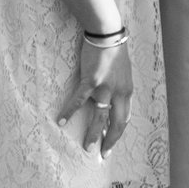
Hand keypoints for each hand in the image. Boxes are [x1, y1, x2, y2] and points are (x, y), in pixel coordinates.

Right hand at [56, 35, 133, 155]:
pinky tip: (61, 121)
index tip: (110, 142)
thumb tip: (111, 100)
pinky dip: (70, 111)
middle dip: (110, 141)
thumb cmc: (114, 50)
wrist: (108, 33)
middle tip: (102, 154)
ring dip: (93, 134)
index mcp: (127, 91)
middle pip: (117, 123)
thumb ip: (118, 87)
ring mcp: (105, 88)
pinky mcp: (91, 81)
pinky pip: (79, 100)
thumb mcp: (122, 72)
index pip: (124, 118)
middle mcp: (119, 93)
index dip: (117, 132)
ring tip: (87, 147)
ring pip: (100, 118)